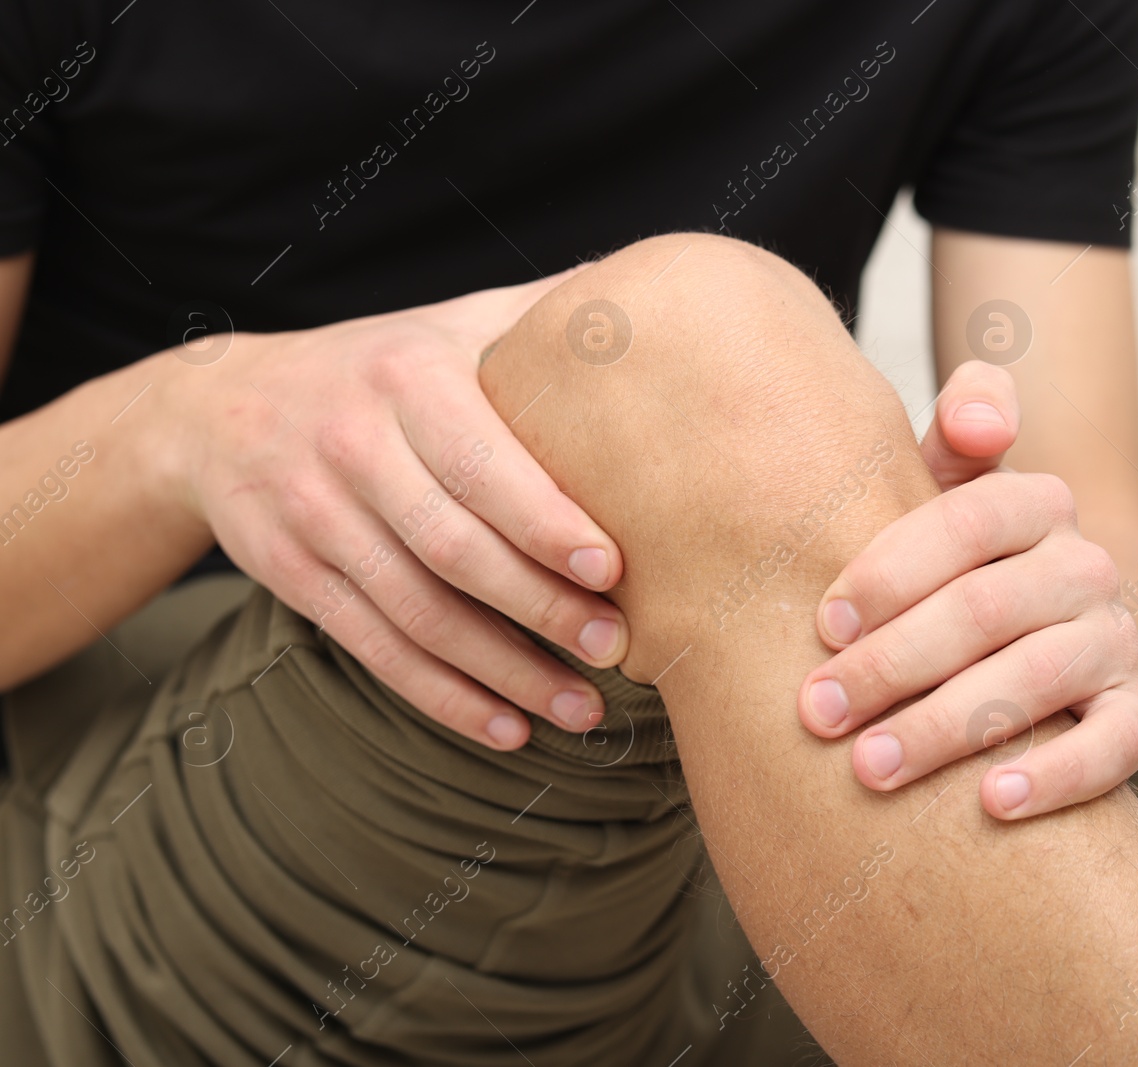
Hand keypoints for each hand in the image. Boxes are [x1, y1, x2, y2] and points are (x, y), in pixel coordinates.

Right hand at [164, 271, 626, 749]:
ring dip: (503, 671)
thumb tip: (661, 293)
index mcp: (408, 375)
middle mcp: (352, 443)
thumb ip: (542, 315)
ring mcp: (312, 514)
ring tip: (582, 709)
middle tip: (616, 649)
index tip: (614, 569)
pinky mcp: (290, 574)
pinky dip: (443, 696)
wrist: (219, 405)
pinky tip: (508, 728)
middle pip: (451, 546)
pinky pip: (374, 646)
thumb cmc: (384, 366)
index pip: (482, 461)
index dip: (545, 521)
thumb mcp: (451, 323)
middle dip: (538, 607)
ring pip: (416, 611)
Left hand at [798, 360, 1137, 817]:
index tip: (824, 625)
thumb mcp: (940, 488)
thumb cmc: (942, 566)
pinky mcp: (1135, 710)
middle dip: (893, 662)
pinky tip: (992, 803)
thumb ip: (956, 435)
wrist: (1014, 635)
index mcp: (1033, 502)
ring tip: (871, 768)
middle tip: (819, 713)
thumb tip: (978, 420)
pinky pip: (1117, 744)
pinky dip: (1059, 774)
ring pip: (1037, 677)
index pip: (969, 520)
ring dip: (947, 725)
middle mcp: (1084, 565)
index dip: (893, 570)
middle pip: (988, 606)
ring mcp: (1115, 638)